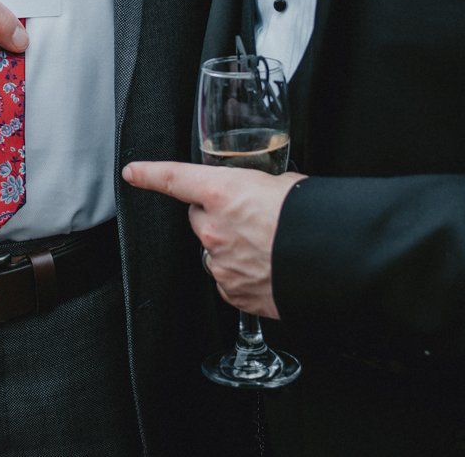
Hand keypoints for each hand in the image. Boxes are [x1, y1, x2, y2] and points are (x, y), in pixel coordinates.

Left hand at [123, 161, 302, 317]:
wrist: (331, 262)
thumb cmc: (311, 218)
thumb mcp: (283, 184)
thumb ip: (257, 187)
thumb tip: (261, 194)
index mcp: (222, 192)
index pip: (174, 178)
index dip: (150, 173)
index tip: (133, 172)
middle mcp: (213, 228)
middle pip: (199, 217)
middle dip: (216, 215)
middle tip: (250, 218)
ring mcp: (220, 264)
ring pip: (214, 250)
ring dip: (231, 246)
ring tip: (267, 246)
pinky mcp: (233, 292)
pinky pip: (227, 278)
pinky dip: (241, 273)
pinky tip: (266, 268)